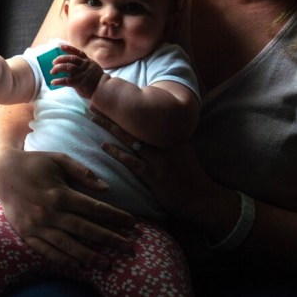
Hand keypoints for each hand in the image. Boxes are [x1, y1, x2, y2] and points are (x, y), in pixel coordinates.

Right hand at [0, 146, 137, 267]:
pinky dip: (65, 260)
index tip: (132, 223)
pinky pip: (49, 252)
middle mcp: (50, 213)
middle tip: (130, 248)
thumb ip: (82, 172)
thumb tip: (106, 189)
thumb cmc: (34, 163)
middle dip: (111, 240)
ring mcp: (38, 226)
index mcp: (60, 194)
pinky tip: (80, 266)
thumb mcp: (58, 159)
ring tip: (109, 264)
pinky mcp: (28, 235)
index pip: (94, 209)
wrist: (2, 173)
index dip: (116, 217)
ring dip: (91, 256)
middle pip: (86, 230)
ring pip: (69, 246)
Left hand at [50, 43, 105, 98]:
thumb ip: (84, 66)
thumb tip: (72, 66)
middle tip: (53, 62)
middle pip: (70, 58)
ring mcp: (81, 73)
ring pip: (67, 67)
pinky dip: (58, 81)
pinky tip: (53, 82)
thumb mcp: (93, 68)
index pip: (77, 52)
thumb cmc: (97, 80)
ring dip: (58, 68)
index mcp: (88, 61)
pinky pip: (66, 80)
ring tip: (52, 71)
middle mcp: (84, 65)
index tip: (61, 46)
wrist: (104, 88)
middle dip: (60, 59)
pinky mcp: (79, 82)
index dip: (68, 48)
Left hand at [91, 112, 216, 222]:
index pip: (145, 117)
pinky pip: (131, 161)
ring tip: (94, 117)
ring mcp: (158, 159)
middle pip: (135, 123)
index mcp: (170, 135)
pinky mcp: (153, 175)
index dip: (127, 108)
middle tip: (97, 101)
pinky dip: (117, 153)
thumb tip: (153, 131)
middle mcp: (164, 143)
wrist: (202, 198)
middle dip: (115, 111)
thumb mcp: (183, 152)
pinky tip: (104, 146)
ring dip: (110, 127)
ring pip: (130, 138)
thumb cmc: (191, 177)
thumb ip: (169, 140)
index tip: (112, 97)